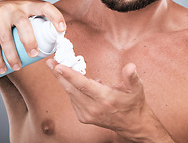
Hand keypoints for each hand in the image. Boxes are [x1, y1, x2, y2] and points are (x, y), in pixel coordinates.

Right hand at [0, 0, 65, 73]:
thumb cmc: (5, 19)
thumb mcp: (21, 16)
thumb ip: (34, 25)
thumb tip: (53, 45)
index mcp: (27, 5)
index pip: (44, 7)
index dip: (55, 16)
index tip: (61, 30)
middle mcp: (13, 7)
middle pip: (22, 23)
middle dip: (29, 40)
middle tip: (33, 55)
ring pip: (6, 37)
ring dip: (12, 55)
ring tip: (17, 67)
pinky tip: (2, 68)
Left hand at [47, 59, 161, 139]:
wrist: (132, 124)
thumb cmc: (133, 103)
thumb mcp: (136, 88)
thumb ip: (131, 77)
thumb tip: (130, 66)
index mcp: (105, 98)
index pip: (83, 85)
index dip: (69, 75)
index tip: (58, 66)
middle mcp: (93, 108)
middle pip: (71, 89)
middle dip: (58, 75)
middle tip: (50, 62)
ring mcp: (87, 114)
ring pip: (70, 94)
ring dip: (62, 80)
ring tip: (57, 67)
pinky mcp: (83, 117)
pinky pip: (73, 99)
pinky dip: (71, 89)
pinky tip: (75, 81)